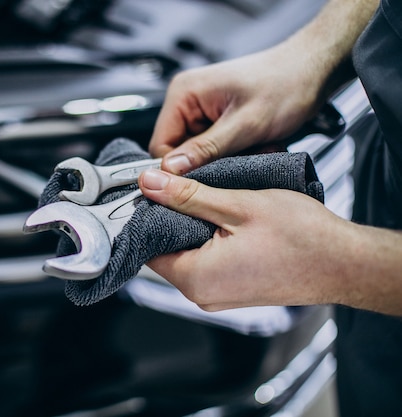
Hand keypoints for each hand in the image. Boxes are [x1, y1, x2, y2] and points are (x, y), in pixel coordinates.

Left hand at [138, 169, 349, 310]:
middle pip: (166, 251)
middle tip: (189, 189)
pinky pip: (207, 263)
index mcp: (196, 278)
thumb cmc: (303, 239)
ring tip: (214, 203)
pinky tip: (228, 221)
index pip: (147, 246)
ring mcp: (219, 295)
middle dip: (173, 218)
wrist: (346, 263)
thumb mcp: (237, 205)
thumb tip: (151, 183)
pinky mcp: (234, 290)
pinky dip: (210, 240)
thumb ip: (188, 195)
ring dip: (194, 227)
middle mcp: (203, 294)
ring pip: (188, 254)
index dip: (148, 215)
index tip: (155, 191)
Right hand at [150, 45, 325, 173]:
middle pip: (178, 151)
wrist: (314, 71)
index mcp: (184, 94)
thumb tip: (171, 169)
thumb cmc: (286, 84)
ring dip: (224, 159)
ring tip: (252, 149)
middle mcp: (188, 100)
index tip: (204, 180)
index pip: (160, 145)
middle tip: (239, 160)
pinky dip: (234, 153)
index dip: (179, 168)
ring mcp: (202, 110)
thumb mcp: (245, 124)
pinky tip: (254, 145)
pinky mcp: (217, 119)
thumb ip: (206, 149)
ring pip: (198, 153)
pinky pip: (213, 148)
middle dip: (208, 163)